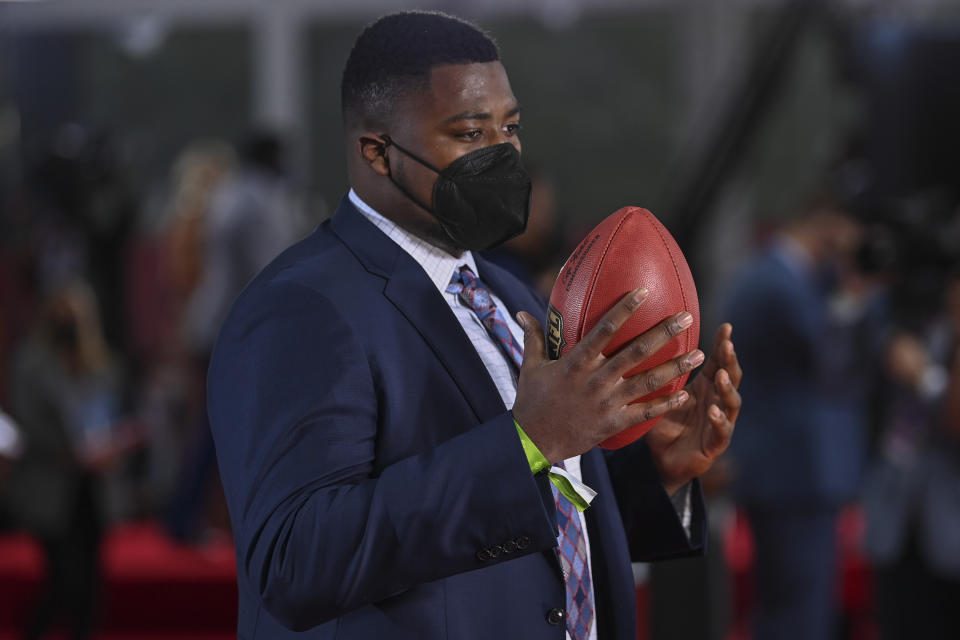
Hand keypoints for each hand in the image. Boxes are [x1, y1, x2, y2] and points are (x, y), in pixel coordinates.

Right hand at [513, 288, 702, 462]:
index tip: (644, 291)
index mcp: (576, 363)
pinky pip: (645, 412)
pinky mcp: (614, 423)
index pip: (604, 330)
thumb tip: (521, 312)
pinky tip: (686, 394)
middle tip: (687, 317)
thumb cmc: (532, 401)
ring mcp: (607, 403)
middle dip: (663, 333)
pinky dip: (666, 403)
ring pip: (647, 382)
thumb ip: (533, 337)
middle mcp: (595, 380)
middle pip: (635, 352)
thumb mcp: (530, 366)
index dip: (625, 309)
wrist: (533, 442)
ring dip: (676, 367)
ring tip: (700, 354)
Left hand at [645, 323, 741, 495]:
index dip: (723, 345)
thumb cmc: (661, 422)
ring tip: (720, 374)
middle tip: (727, 345)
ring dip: (727, 388)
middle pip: (730, 377)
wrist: (661, 460)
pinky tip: (713, 411)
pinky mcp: (716, 444)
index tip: (726, 327)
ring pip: (731, 402)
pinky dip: (719, 420)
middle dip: (730, 361)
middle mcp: (716, 401)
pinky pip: (722, 431)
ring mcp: (720, 422)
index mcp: (704, 388)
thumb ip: (657, 372)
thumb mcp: (658, 394)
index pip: (718, 362)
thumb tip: (638, 340)